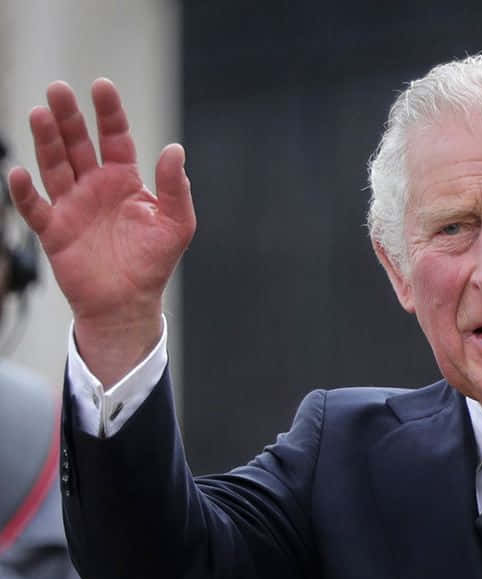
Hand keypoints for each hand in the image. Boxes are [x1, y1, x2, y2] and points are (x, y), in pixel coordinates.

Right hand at [6, 78, 194, 383]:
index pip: (115, 138)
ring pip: (54, 166)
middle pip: (77, 144)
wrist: (128, 303)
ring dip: (46, 141)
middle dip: (68, 118)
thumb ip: (177, 188)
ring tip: (39, 114)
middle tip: (58, 89)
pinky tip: (20, 173)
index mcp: (123, 180)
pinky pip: (35, 207)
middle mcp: (94, 186)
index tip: (101, 86)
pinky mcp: (53, 230)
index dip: (108, 113)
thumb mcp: (177, 224)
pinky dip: (25, 192)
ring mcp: (71, 205)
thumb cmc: (153, 263)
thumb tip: (175, 149)